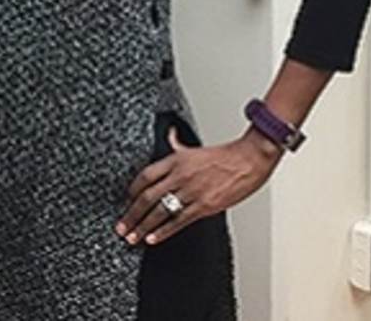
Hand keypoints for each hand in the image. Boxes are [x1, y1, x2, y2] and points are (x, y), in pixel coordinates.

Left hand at [115, 127, 280, 246]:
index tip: (125, 201)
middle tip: (121, 227)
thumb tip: (169, 132)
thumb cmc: (224, 155)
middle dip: (131, 214)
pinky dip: (163, 231)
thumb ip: (176, 143)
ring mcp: (191, 191)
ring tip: (132, 237)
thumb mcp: (193, 146)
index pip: (145, 176)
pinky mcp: (204, 205)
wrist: (248, 160)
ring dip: (143, 226)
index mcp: (175, 160)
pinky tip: (152, 238)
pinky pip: (179, 221)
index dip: (132, 190)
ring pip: (160, 211)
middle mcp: (179, 175)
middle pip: (147, 197)